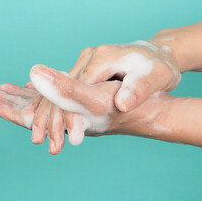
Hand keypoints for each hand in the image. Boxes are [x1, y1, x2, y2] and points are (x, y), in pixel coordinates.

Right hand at [29, 65, 174, 140]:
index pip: (79, 86)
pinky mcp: (86, 71)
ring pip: (60, 89)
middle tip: (53, 146)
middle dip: (55, 117)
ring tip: (42, 139)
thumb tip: (121, 105)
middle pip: (64, 88)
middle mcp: (89, 57)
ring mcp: (85, 63)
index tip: (74, 137)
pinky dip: (54, 106)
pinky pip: (65, 89)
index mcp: (102, 57)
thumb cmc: (159, 67)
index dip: (73, 112)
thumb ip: (138, 89)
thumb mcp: (155, 76)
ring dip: (49, 114)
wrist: (159, 56)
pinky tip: (43, 122)